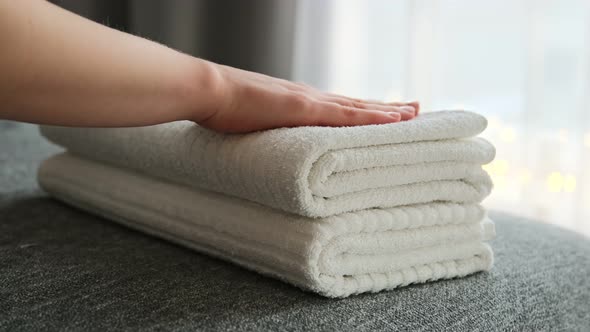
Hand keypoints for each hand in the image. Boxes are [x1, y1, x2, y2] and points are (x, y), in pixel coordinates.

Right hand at [193, 62, 418, 132]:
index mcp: (299, 103)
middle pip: (357, 105)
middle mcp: (311, 99)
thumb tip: (276, 150)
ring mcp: (309, 102)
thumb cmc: (224, 108)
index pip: (340, 109)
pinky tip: (393, 120)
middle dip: (387, 109)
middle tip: (415, 109)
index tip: (386, 115)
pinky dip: (372, 118)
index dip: (365, 112)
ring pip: (358, 108)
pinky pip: (346, 116)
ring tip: (414, 113)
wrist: (208, 91)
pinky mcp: (304, 108)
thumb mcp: (254, 124)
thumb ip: (271, 133)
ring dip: (388, 112)